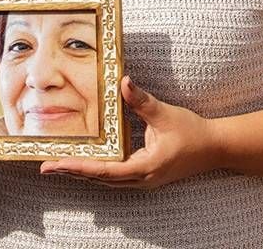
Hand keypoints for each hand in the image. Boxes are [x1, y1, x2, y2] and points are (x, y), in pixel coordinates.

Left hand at [39, 76, 218, 188]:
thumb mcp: (165, 114)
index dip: (78, 168)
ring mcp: (143, 180)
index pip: (104, 170)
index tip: (55, 165)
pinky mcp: (145, 175)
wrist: (215, 148)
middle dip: (73, 172)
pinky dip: (98, 170)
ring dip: (83, 173)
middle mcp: (140, 179)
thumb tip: (123, 81)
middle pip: (100, 179)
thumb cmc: (192, 132)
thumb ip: (142, 100)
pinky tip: (85, 163)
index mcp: (144, 167)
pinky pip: (115, 176)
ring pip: (106, 180)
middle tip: (46, 166)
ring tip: (59, 165)